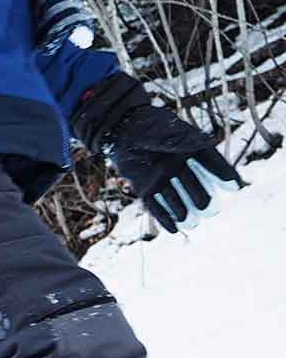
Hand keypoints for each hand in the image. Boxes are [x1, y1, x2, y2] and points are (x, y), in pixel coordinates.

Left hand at [74, 73, 241, 232]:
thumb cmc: (150, 128)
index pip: (212, 163)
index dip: (223, 174)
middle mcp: (178, 165)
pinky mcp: (145, 187)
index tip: (235, 187)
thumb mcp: (175, 134)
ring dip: (183, 212)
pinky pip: (155, 205)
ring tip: (191, 222)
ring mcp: (161, 177)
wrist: (122, 131)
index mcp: (190, 149)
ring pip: (175, 199)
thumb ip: (192, 145)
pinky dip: (164, 218)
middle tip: (209, 209)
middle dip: (202, 199)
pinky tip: (174, 229)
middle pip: (195, 186)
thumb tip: (211, 151)